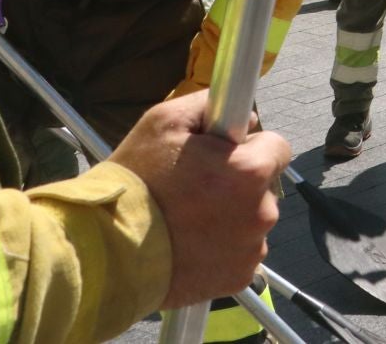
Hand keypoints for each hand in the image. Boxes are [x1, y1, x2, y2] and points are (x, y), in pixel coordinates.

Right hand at [108, 92, 288, 309]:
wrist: (108, 251)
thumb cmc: (136, 183)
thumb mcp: (165, 122)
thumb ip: (210, 107)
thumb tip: (241, 116)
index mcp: (252, 171)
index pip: (277, 148)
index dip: (249, 148)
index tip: (225, 156)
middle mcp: (262, 212)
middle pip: (263, 188)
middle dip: (238, 185)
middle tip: (196, 190)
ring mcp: (252, 249)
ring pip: (252, 222)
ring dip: (231, 219)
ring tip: (186, 221)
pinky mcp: (238, 278)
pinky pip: (240, 255)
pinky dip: (222, 251)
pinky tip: (190, 246)